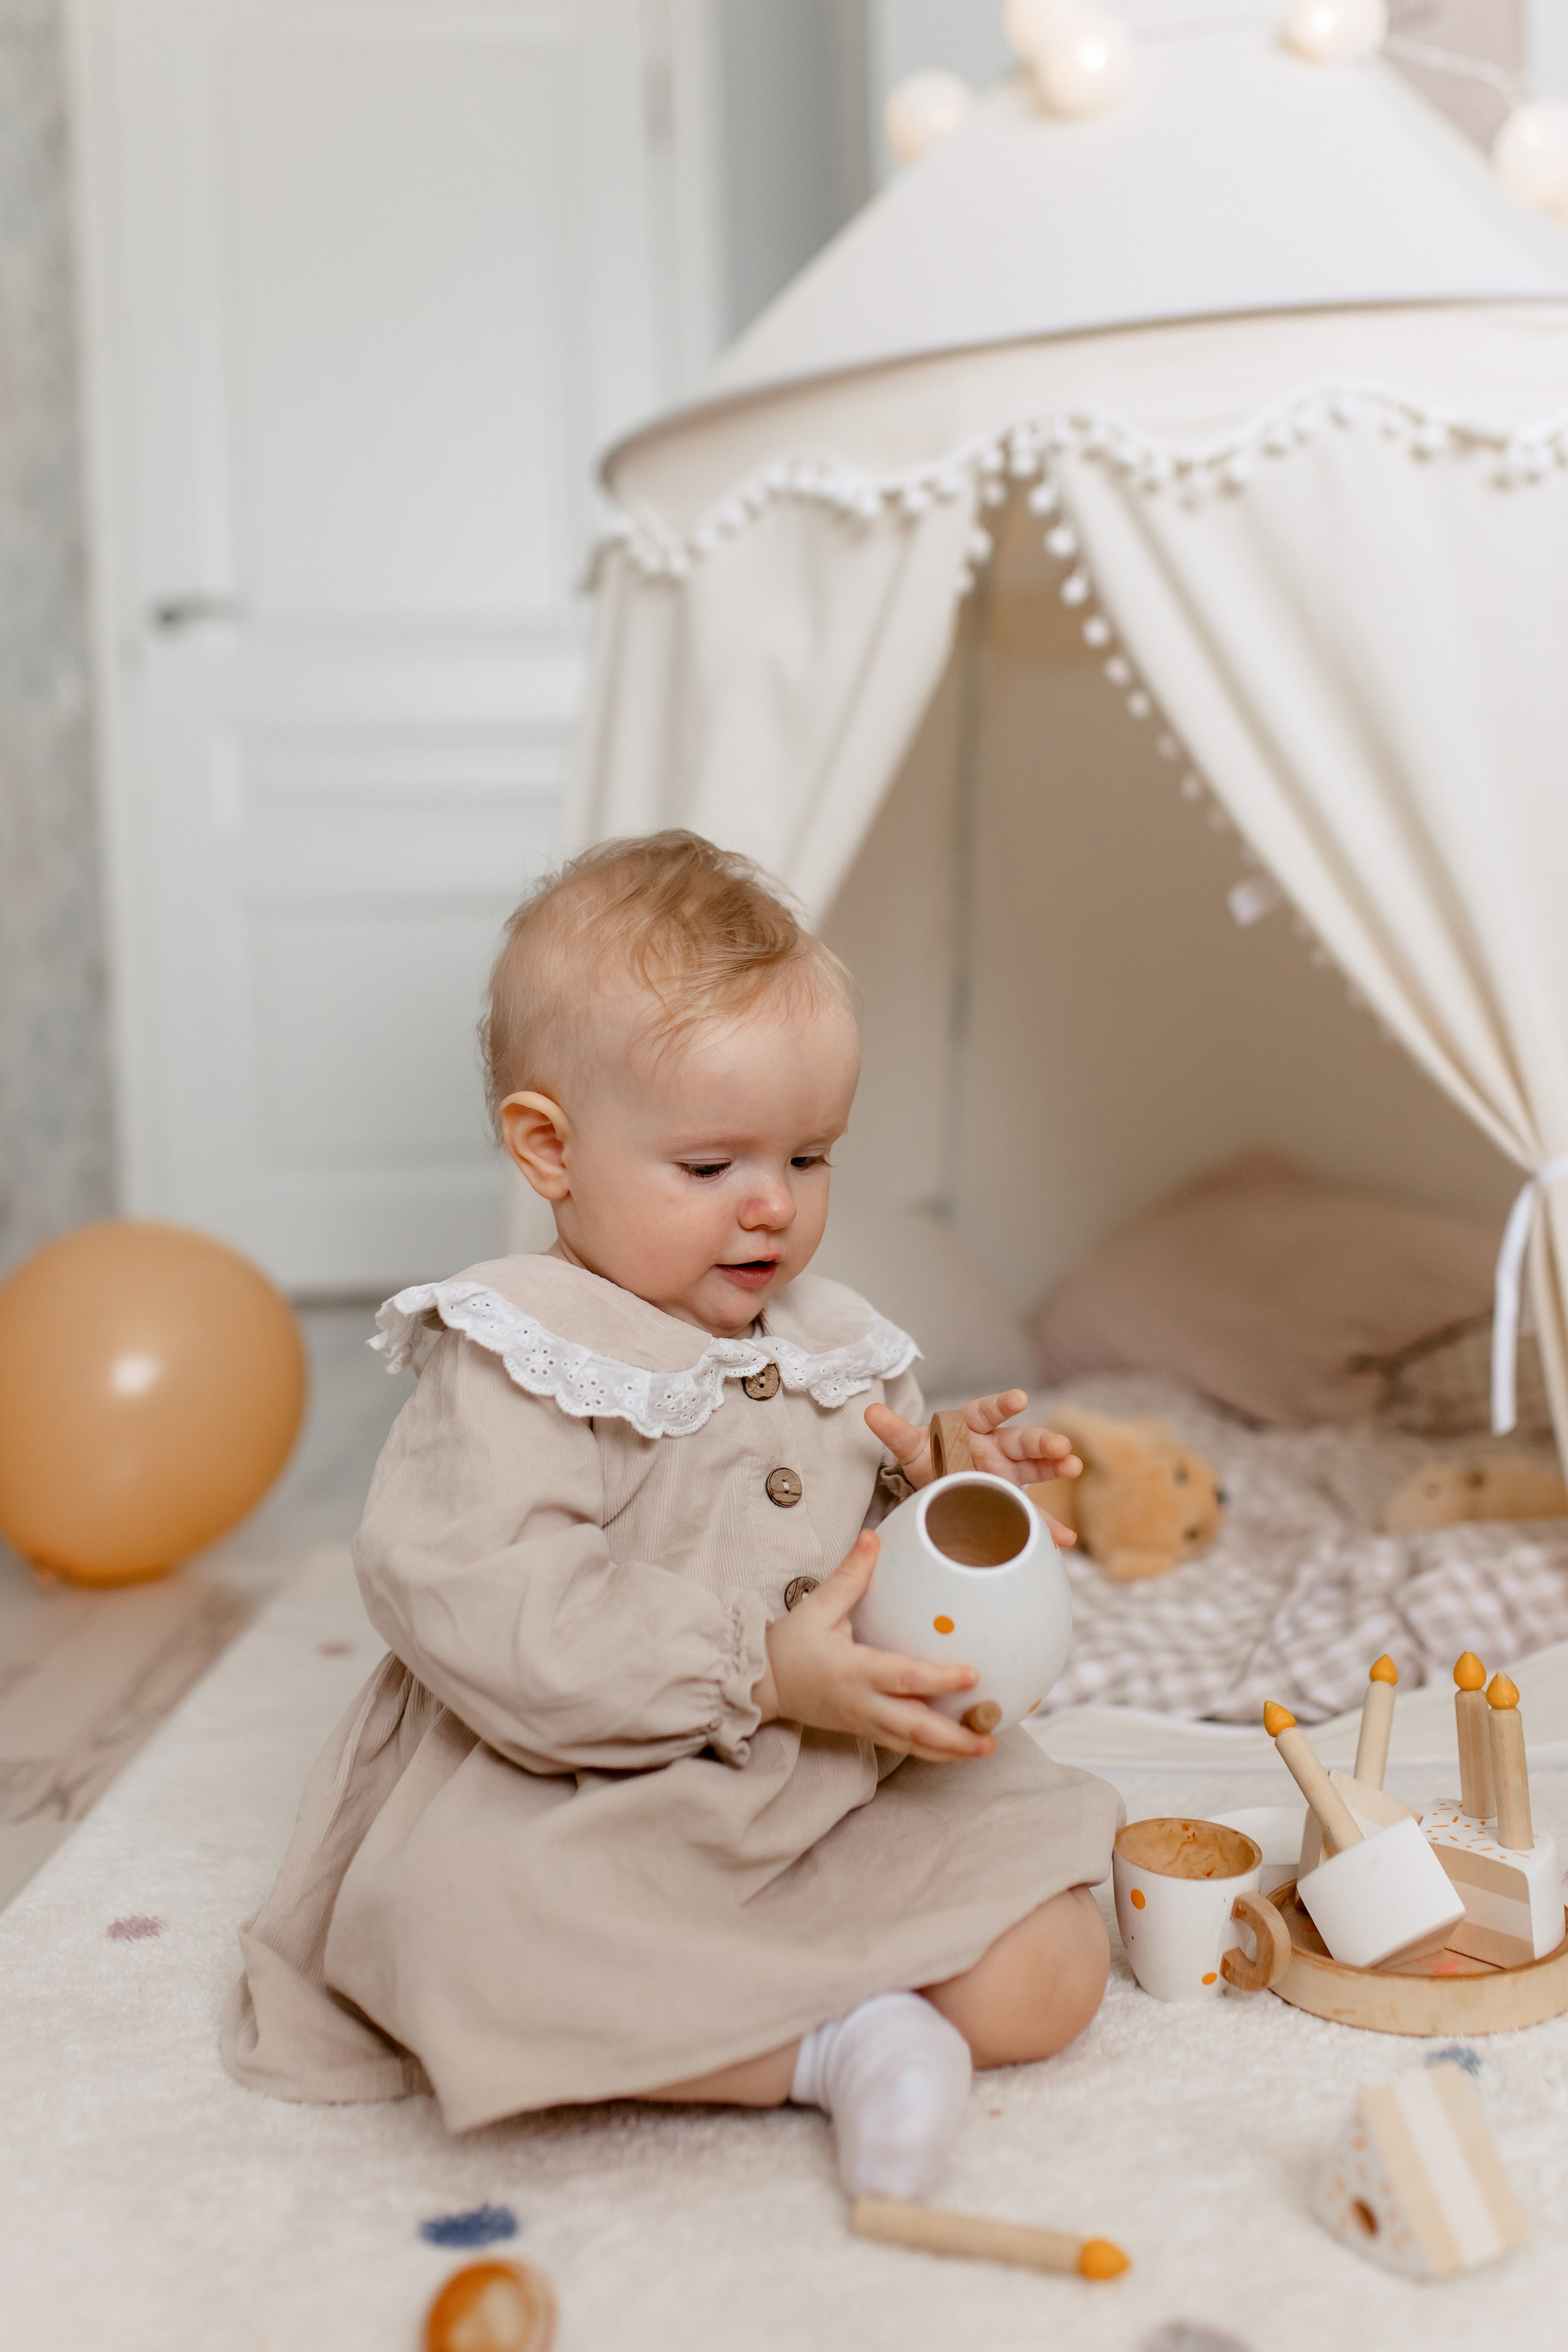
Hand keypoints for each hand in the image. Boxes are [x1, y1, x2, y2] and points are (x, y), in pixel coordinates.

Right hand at [752, 1531, 995, 1761]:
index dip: (939, 1679)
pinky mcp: (864, 1732)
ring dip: (949, 1751)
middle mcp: (862, 1704)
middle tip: (989, 1739)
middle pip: (914, 1728)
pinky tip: (955, 1749)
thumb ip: (850, 1576)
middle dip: (954, 1738)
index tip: (973, 1674)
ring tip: (984, 1747)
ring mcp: (864, 1723)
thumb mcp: (817, 1607)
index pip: (903, 1678)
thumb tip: (872, 1538)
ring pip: (911, 1745)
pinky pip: (902, 1746)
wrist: (762, 1684)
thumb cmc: (790, 1645)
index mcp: (853, 1671)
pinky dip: (931, 1751)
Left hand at [864, 1389, 1080, 1545]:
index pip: (989, 1411)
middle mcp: (997, 1446)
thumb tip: (869, 1412)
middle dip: (1043, 1442)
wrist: (937, 1483)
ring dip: (1056, 1467)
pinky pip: (1032, 1514)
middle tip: (1061, 1446)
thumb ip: (895, 1432)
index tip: (1019, 1398)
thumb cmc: (928, 1456)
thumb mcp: (911, 1447)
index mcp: (972, 1426)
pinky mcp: (1012, 1500)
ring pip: (1037, 1468)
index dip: (1003, 1405)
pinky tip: (1065, 1540)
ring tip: (1072, 1468)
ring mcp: (1009, 1473)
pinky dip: (1048, 1527)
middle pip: (1022, 1440)